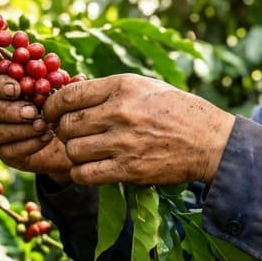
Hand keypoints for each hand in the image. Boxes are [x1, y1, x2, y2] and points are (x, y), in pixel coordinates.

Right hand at [0, 70, 72, 182]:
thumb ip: (67, 84)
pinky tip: (46, 138)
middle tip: (32, 112)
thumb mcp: (67, 93)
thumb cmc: (65, 107)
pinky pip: (6, 150)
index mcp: (3, 86)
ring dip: (17, 129)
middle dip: (4, 109)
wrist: (72, 140)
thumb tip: (78, 78)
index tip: (17, 89)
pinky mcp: (5, 153)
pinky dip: (27, 143)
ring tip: (43, 126)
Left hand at [42, 74, 235, 185]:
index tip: (51, 113)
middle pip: (67, 124)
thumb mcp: (145, 87)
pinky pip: (85, 174)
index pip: (69, 95)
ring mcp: (124, 142)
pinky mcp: (129, 170)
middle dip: (63, 131)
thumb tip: (71, 96)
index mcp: (123, 86)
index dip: (52, 106)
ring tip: (85, 152)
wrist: (210, 141)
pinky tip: (89, 169)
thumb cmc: (178, 111)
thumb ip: (110, 91)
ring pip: (73, 150)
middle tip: (70, 135)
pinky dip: (81, 173)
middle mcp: (121, 112)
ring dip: (73, 153)